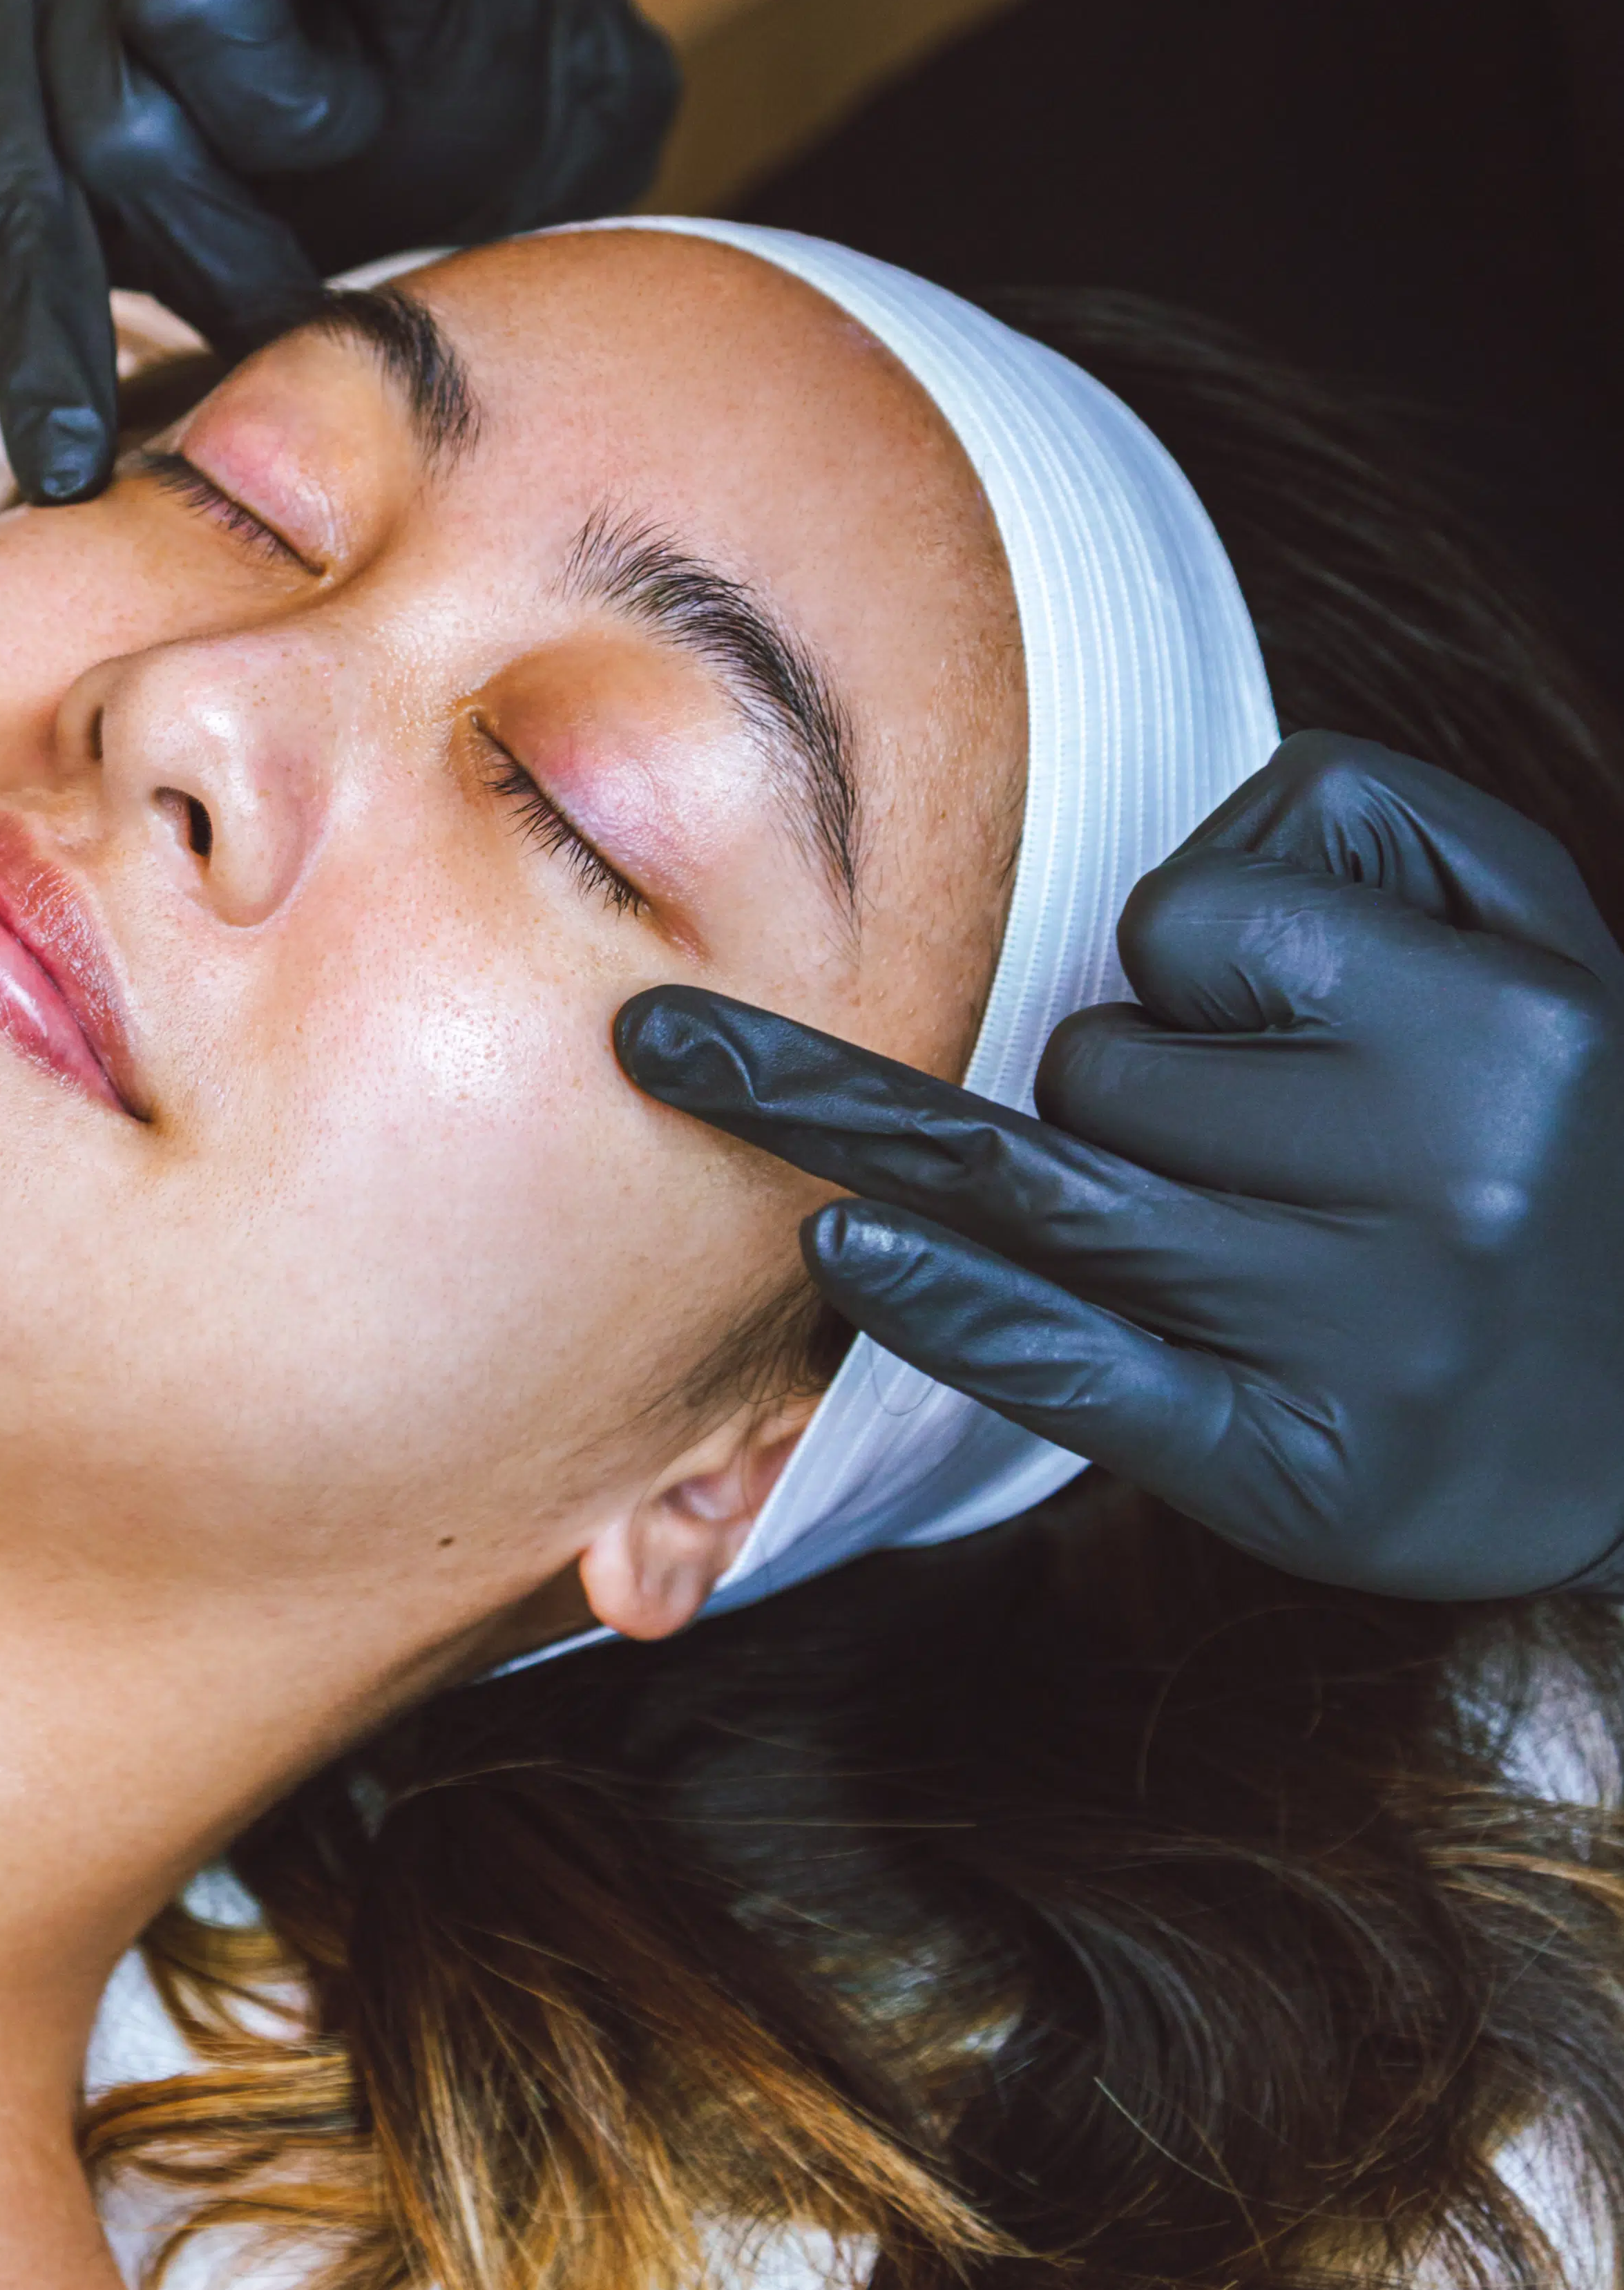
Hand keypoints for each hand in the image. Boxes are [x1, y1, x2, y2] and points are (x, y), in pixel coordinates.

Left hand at [616, 734, 1623, 1599]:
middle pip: (1100, 1068)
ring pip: (1056, 1195)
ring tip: (745, 1085)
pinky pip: (1062, 1362)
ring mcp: (1365, 1344)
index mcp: (1507, 1029)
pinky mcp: (1295, 1472)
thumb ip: (1357, 817)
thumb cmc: (1556, 1119)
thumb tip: (1147, 874)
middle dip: (1114, 1073)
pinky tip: (843, 1246)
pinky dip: (936, 1301)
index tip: (1250, 1003)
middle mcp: (1446, 1185)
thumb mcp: (1523, 919)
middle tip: (1232, 1136)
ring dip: (975, 1171)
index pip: (1192, 918)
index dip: (1182, 947)